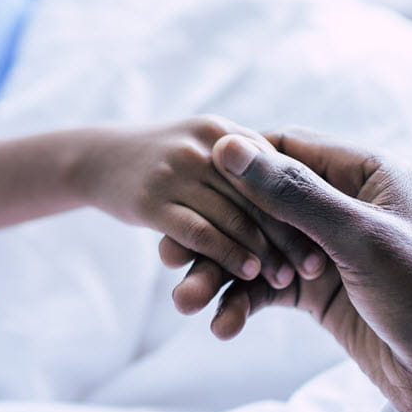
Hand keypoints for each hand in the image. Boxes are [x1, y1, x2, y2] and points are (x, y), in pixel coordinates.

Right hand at [81, 116, 315, 286]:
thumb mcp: (206, 147)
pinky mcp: (151, 203)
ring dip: (261, 253)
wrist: (88, 157)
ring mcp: (178, 169)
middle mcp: (209, 141)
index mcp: (228, 131)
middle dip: (289, 234)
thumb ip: (253, 163)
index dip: (301, 197)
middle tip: (313, 267)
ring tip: (284, 280)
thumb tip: (305, 172)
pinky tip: (245, 277)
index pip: (278, 161)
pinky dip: (226, 256)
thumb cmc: (150, 158)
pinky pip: (198, 233)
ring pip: (234, 217)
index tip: (323, 227)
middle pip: (260, 193)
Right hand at [171, 127, 411, 411]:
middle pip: (268, 205)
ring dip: (225, 275)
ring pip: (264, 251)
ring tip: (186, 303)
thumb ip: (293, 194)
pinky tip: (221, 327)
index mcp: (372, 175)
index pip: (290, 150)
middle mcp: (352, 207)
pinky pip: (273, 290)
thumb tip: (230, 146)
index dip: (238, 166)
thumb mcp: (361, 239)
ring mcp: (337, 253)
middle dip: (220, 233)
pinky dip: (246, 305)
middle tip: (170, 257)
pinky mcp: (327, 295)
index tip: (189, 181)